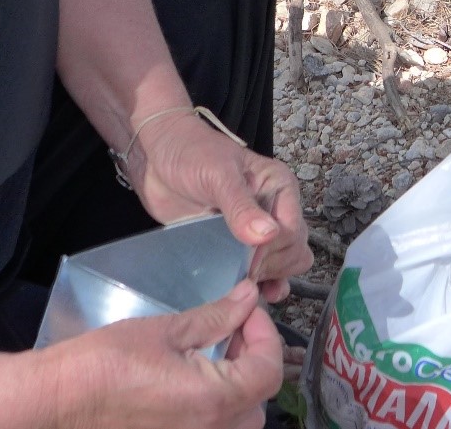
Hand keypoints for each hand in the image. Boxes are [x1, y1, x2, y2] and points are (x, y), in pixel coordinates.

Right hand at [42, 281, 280, 428]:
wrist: (53, 403)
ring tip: (210, 360)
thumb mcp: (165, 331)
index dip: (266, 336)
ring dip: (235, 391)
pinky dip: (211, 412)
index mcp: (213, 401)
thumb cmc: (102, 365)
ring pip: (236, 424)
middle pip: (258, 402)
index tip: (248, 314)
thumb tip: (248, 298)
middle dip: (253, 364)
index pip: (269, 371)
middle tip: (230, 335)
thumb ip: (216, 317)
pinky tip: (190, 386)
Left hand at [131, 112, 312, 301]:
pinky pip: (260, 271)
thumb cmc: (191, 155)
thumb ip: (241, 206)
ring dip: (270, 280)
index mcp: (279, 187)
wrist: (157, 157)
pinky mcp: (236, 246)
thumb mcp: (217, 175)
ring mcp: (256, 229)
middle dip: (271, 268)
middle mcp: (275, 209)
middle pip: (293, 251)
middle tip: (239, 276)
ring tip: (245, 293)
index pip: (292, 231)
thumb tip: (269, 235)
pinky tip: (246, 295)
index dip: (271, 253)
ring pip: (283, 264)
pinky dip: (259, 285)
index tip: (243, 265)